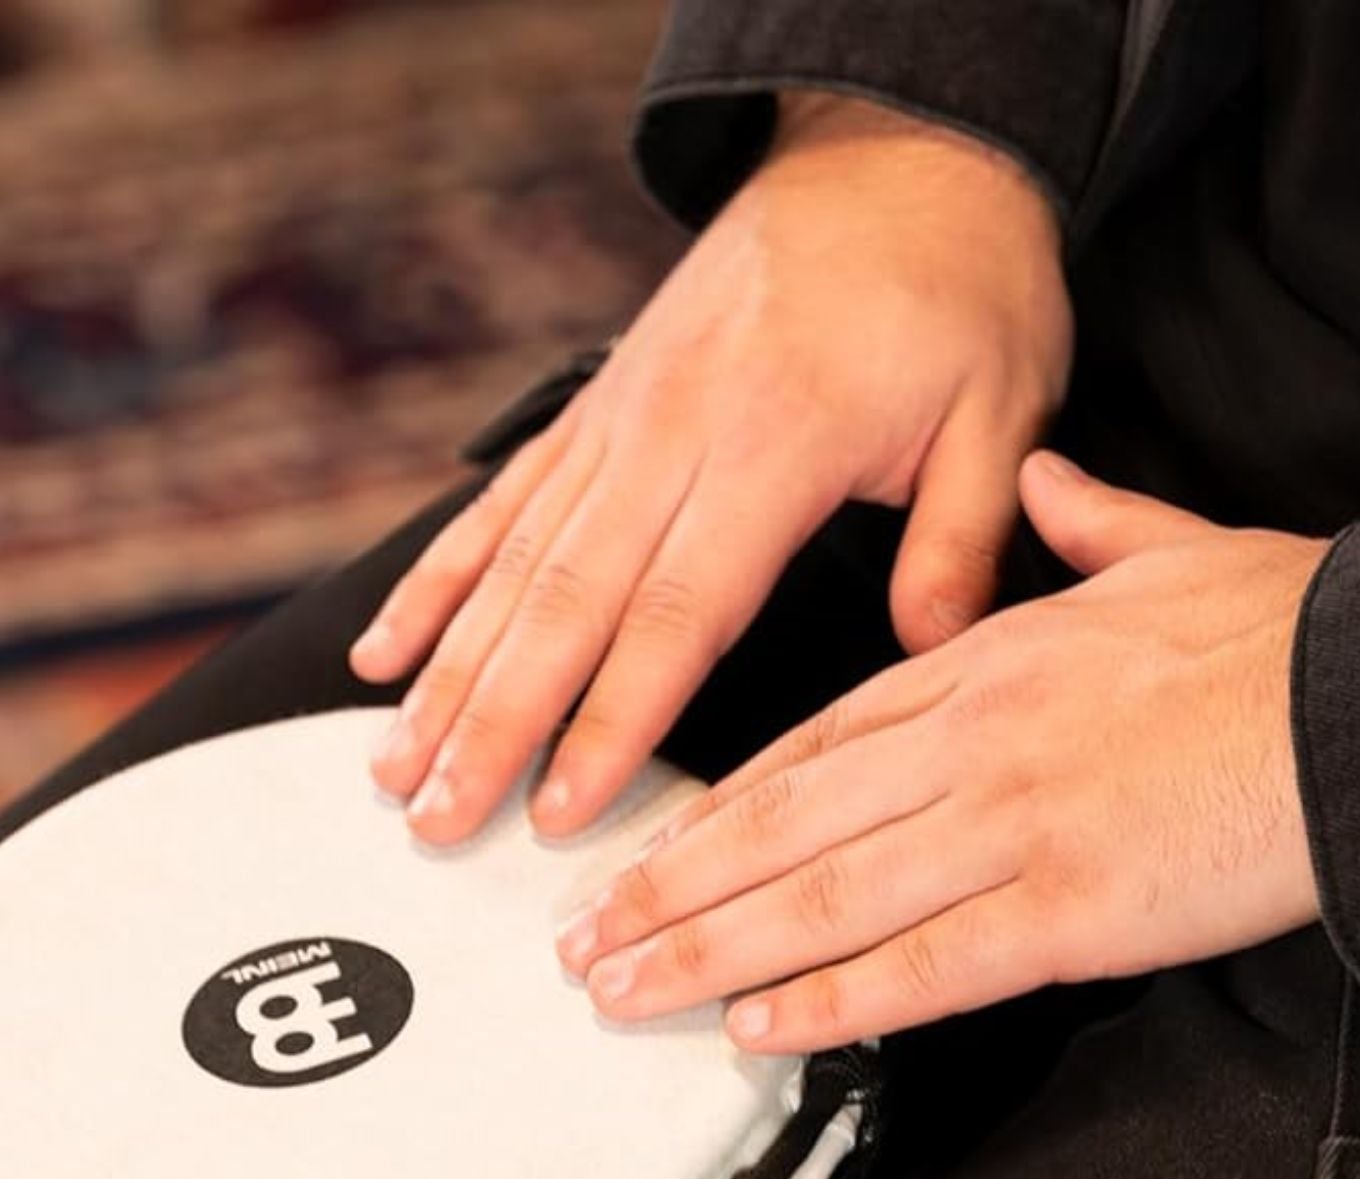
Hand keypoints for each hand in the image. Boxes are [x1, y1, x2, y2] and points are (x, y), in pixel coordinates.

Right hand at [351, 88, 1072, 845]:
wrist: (888, 154)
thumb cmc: (952, 284)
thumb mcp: (1002, 403)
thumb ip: (959, 537)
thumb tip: (931, 651)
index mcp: (773, 444)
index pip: (674, 612)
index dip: (608, 719)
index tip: (557, 808)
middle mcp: (670, 435)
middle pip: (561, 604)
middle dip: (490, 724)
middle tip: (433, 818)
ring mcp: (616, 423)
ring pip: (510, 565)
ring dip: (445, 673)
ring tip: (391, 767)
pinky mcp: (589, 414)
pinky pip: (495, 509)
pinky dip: (433, 583)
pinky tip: (382, 654)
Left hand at [553, 453, 1330, 1051]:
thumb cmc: (1285, 632)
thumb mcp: (1172, 552)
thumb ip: (1085, 526)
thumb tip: (1046, 483)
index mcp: (980, 669)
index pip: (804, 749)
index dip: (707, 813)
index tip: (638, 854)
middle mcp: (967, 747)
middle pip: (778, 827)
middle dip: (665, 891)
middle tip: (578, 940)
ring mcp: (1009, 829)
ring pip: (818, 899)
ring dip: (706, 954)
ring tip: (621, 992)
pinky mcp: (1070, 909)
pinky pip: (922, 967)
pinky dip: (829, 1003)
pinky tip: (754, 1032)